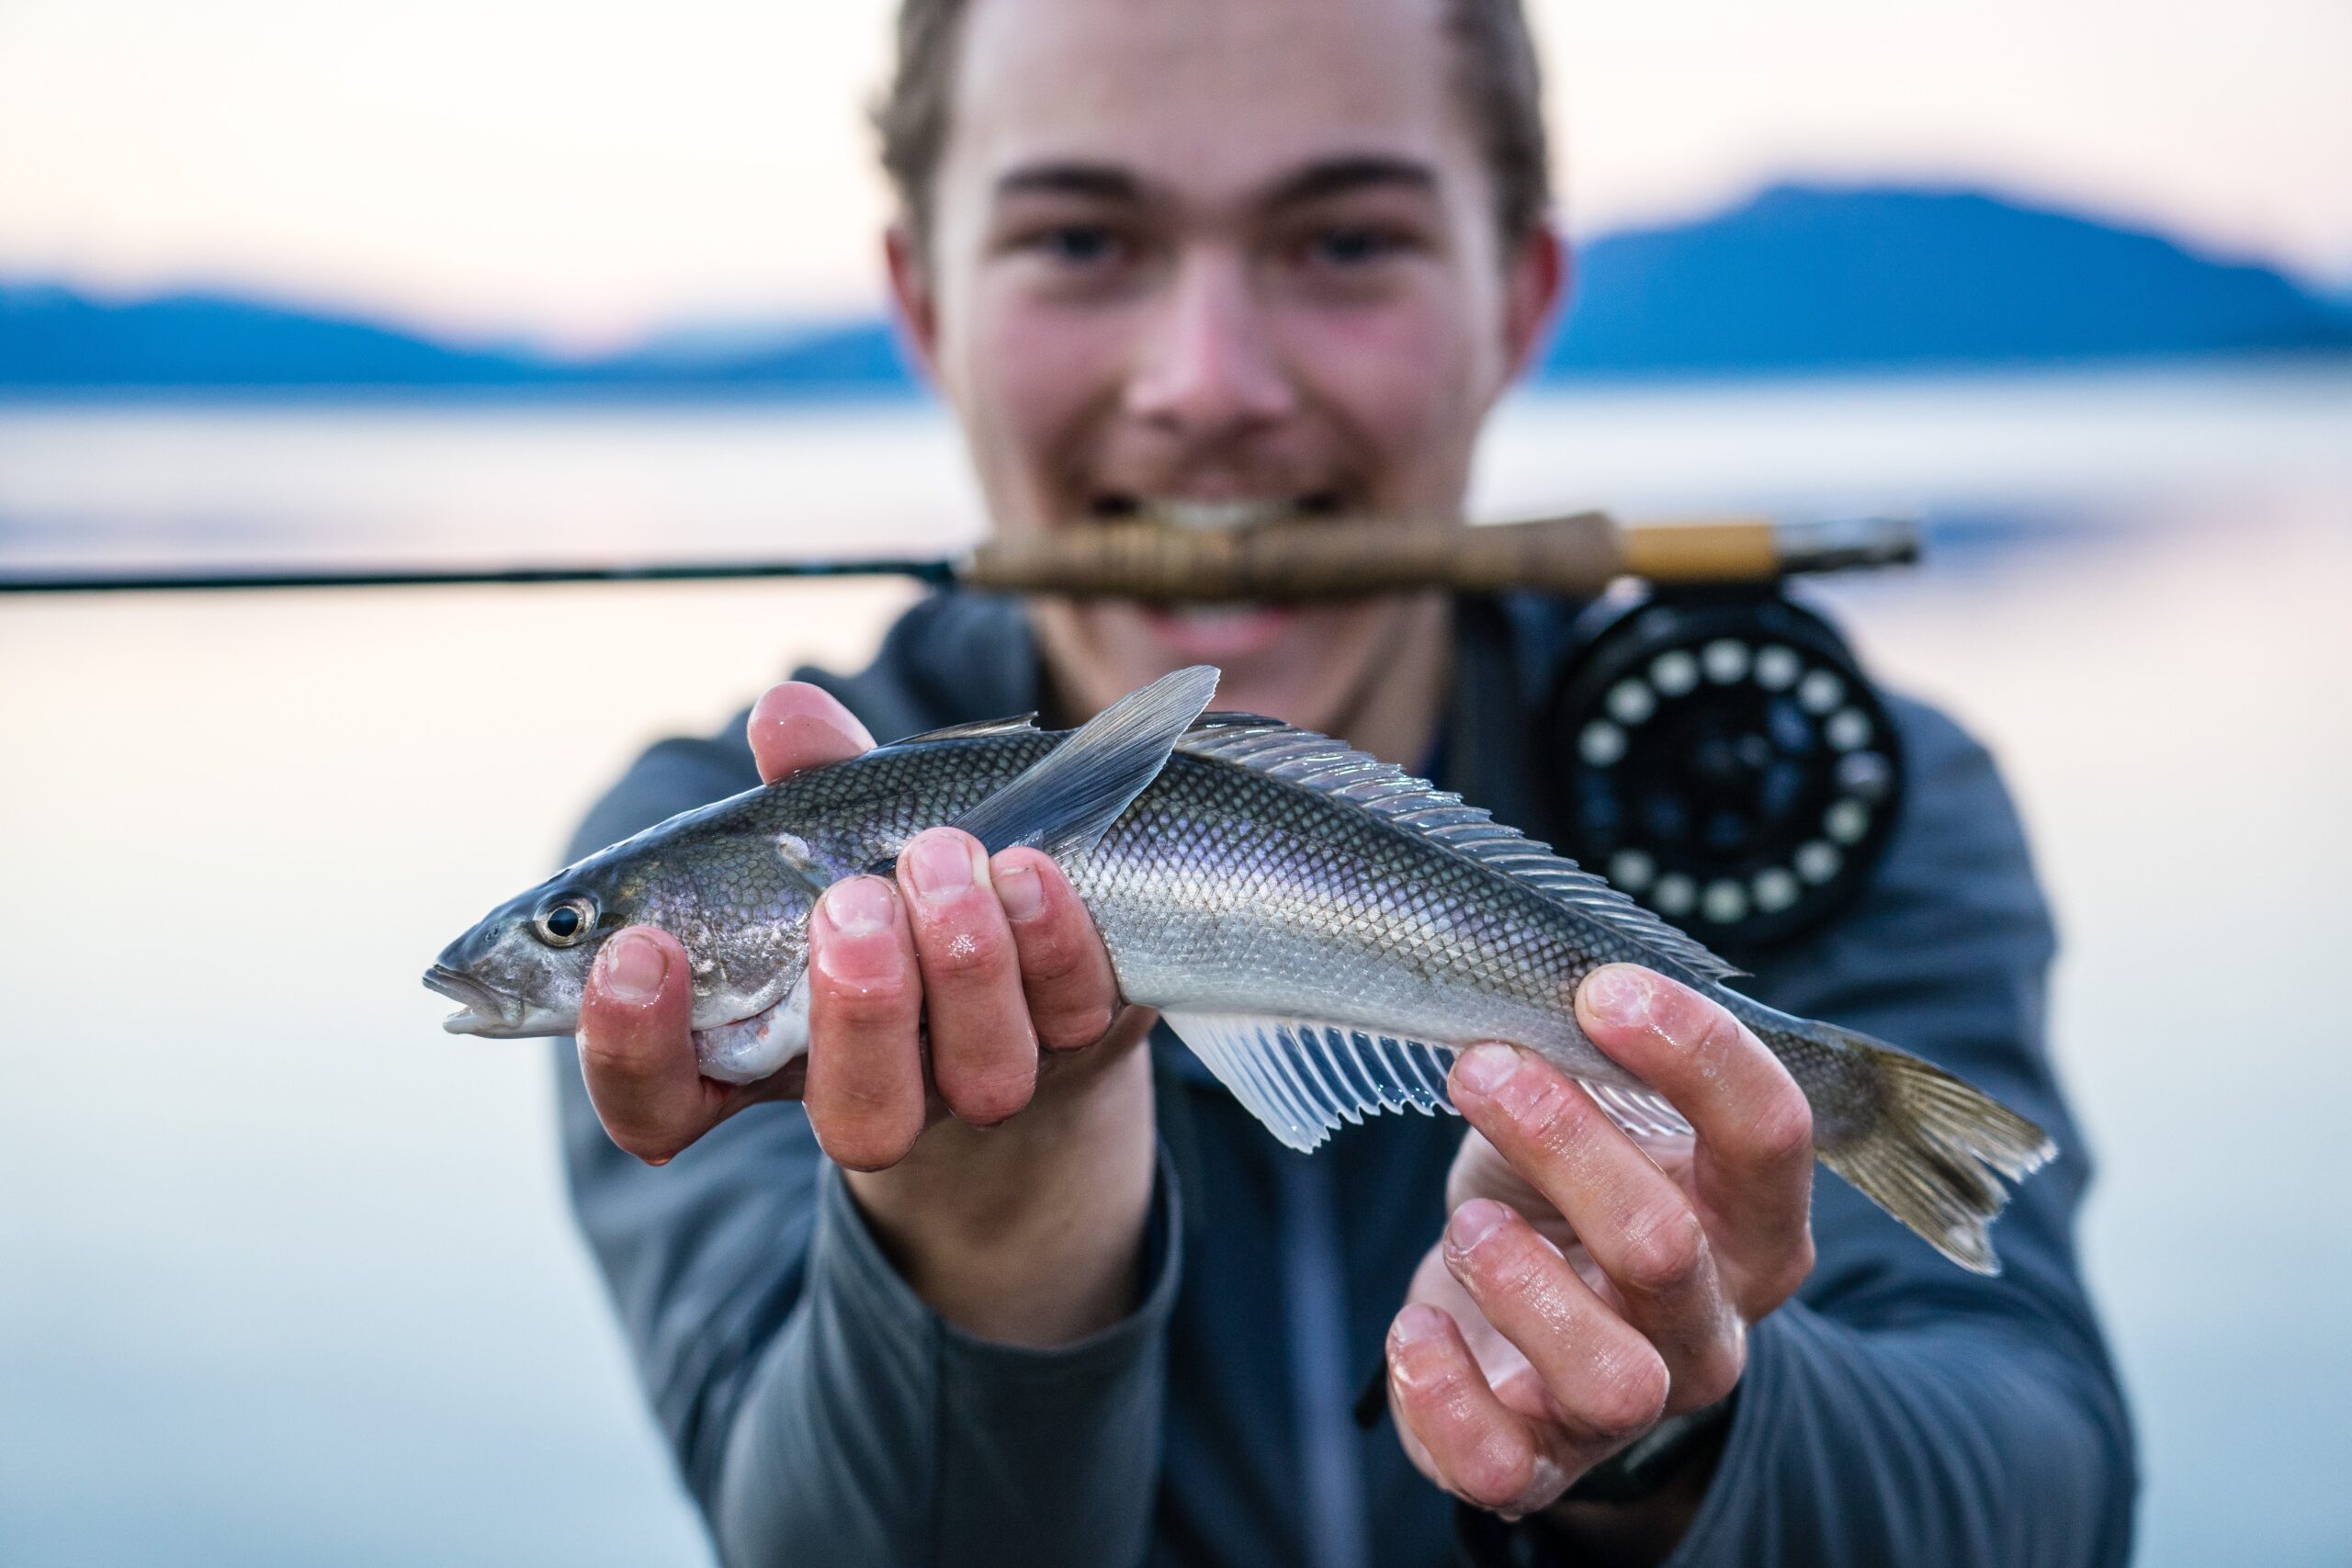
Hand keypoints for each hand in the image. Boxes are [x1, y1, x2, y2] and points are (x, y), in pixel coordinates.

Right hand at [576, 682, 1156, 1343]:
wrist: (1034, 937)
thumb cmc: (891, 876)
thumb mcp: (839, 825)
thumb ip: (810, 778)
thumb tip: (787, 716)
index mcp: (761, 1050)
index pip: (662, 1102)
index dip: (631, 1049)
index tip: (639, 949)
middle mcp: (873, 1089)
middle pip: (858, 1120)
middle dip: (860, 1007)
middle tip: (847, 902)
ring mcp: (984, 1076)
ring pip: (980, 1075)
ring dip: (962, 962)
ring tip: (941, 857)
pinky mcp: (1080, 1038)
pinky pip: (1074, 1010)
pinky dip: (1050, 935)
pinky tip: (1028, 866)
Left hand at [1385, 964, 1814, 1542]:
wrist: (1515, 1321)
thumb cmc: (1558, 1193)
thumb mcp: (1587, 1112)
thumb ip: (1592, 1059)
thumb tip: (1548, 979)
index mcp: (1750, 1223)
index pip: (1768, 1133)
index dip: (1694, 1052)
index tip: (1602, 991)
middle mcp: (1711, 1324)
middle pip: (1664, 1246)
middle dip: (1561, 1143)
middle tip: (1483, 1071)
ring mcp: (1632, 1407)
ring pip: (1611, 1378)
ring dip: (1521, 1283)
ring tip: (1470, 1227)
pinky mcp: (1539, 1465)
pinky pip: (1499, 1463)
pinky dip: (1443, 1392)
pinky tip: (1418, 1327)